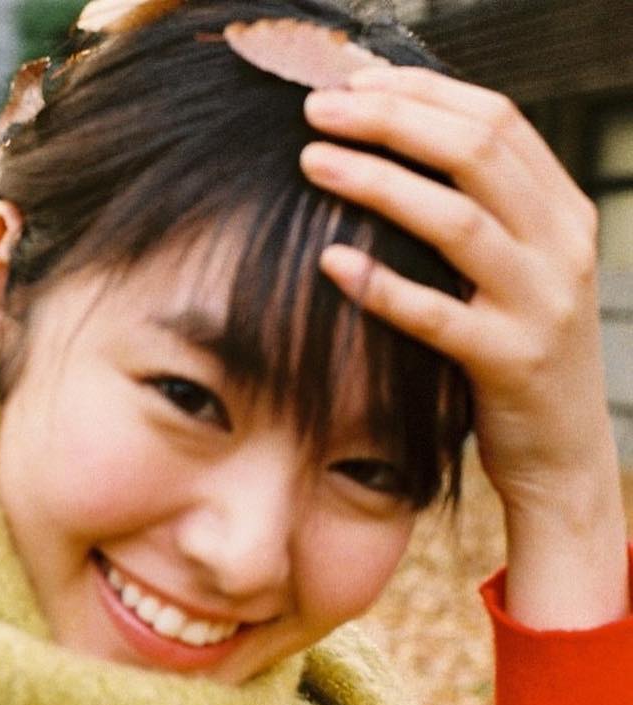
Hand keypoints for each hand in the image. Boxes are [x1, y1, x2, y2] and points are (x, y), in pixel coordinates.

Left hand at [299, 65, 628, 628]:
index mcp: (562, 211)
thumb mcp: (516, 272)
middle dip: (390, 120)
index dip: (421, 92)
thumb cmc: (517, 356)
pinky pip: (438, 316)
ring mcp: (541, 303)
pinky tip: (330, 263)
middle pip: (476, 152)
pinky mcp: (509, 362)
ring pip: (457, 221)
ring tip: (312, 163)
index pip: (496, 120)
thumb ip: (481, 215)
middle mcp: (561, 245)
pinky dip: (381, 285)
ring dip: (378, 184)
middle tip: (316, 111)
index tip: (352, 82)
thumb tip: (399, 156)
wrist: (562, 453)